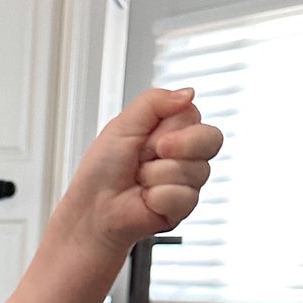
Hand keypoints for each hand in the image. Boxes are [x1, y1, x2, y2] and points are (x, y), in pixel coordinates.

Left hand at [59, 85, 223, 260]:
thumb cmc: (102, 170)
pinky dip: (157, 197)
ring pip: (196, 170)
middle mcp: (185, 154)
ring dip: (156, 174)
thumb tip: (189, 93)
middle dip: (175, 146)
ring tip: (140, 180)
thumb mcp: (123, 123)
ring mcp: (187, 181)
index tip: (146, 136)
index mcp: (172, 130)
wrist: (92, 208)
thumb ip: (155, 101)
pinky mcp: (183, 207)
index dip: (170, 126)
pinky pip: (185, 196)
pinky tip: (146, 199)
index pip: (195, 115)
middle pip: (211, 139)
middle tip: (147, 155)